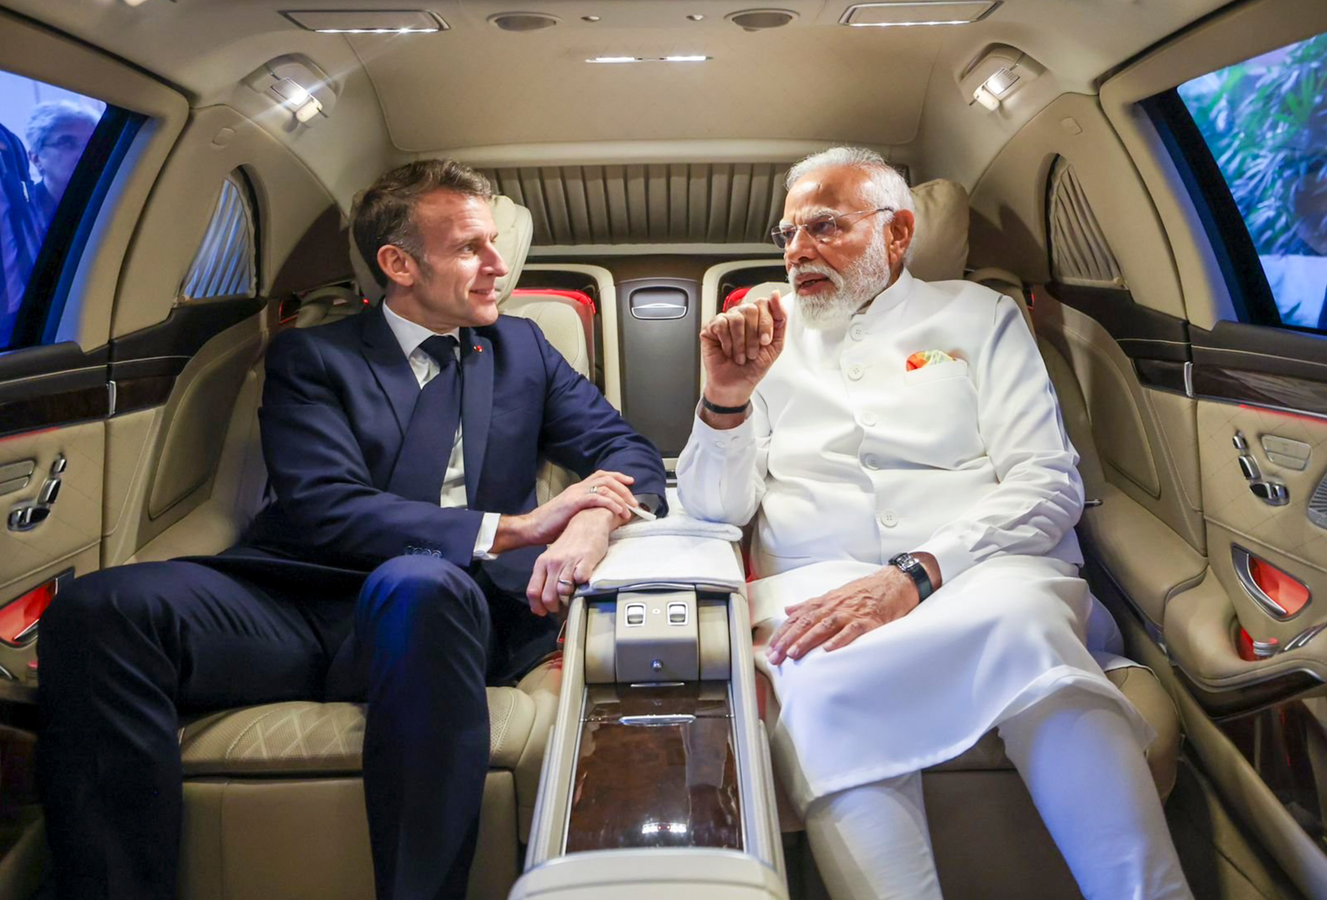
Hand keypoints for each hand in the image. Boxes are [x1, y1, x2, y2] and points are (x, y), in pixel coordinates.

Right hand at [499, 471, 636, 551]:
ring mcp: (576, 493)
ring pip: (605, 487)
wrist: (533, 528)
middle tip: (635, 502)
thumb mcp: (573, 515)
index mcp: (578, 489)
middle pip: (607, 479)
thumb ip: (586, 511)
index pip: (602, 475)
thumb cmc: (552, 525)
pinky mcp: (573, 502)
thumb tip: (602, 518)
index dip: (618, 477)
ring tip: (630, 510)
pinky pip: (597, 498)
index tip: (631, 482)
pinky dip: (611, 504)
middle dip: (624, 489)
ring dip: (621, 498)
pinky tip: (619, 512)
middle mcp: (578, 487)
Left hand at [526, 508, 614, 615]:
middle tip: (560, 608)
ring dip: (569, 599)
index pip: (533, 591)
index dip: (538, 606)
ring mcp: (569, 562)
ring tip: (573, 596)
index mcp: (542, 563)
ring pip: (563, 591)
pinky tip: (584, 582)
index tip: (543, 612)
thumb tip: (542, 598)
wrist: (587, 522)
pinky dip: (583, 585)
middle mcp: (553, 563)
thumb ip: (546, 576)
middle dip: (554, 608)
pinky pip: (581, 580)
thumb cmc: (571, 542)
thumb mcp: (552, 557)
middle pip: (548, 596)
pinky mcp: (586, 561)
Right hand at [700, 292, 787, 406]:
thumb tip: (775, 294)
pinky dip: (728, 343)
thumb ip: (780, 319)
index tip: (766, 341)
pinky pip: (721, 325)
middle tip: (752, 352)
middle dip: (754, 335)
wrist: (736, 385)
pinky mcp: (710, 328)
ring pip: (737, 318)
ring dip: (741, 343)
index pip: (764, 303)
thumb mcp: (776, 344)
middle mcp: (740, 315)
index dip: (766, 323)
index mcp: (756, 317)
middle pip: (750, 308)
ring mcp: (724, 320)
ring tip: (740, 356)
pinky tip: (728, 352)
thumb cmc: (753, 367)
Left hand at [765, 567, 919, 664]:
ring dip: (807, 641)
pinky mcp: (868, 621)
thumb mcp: (833, 595)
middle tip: (775, 657)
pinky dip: (839, 639)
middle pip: (806, 623)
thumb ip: (810, 605)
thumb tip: (788, 610)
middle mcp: (834, 607)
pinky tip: (828, 649)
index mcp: (824, 602)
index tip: (770, 648)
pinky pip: (851, 630)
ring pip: (824, 626)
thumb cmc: (863, 592)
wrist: (893, 583)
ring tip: (793, 654)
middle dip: (788, 640)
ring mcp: (850, 613)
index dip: (782, 633)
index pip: (798, 618)